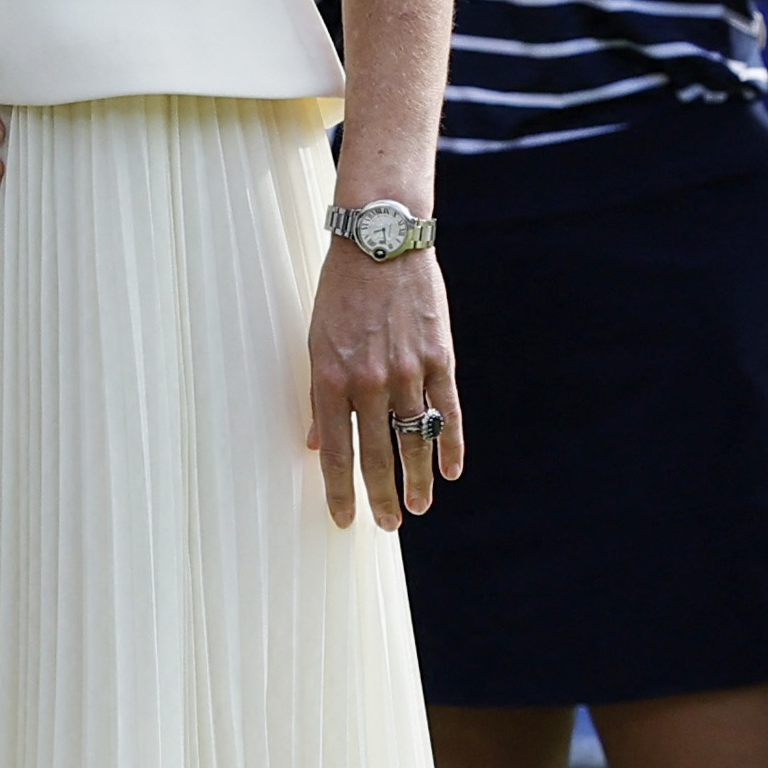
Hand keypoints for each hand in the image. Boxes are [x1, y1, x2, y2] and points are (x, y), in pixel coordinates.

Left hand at [307, 243, 463, 533]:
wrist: (381, 243)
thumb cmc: (341, 294)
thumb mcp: (316, 343)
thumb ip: (321, 396)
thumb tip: (318, 444)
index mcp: (330, 379)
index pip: (336, 453)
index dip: (341, 492)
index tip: (345, 520)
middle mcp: (368, 382)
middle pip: (377, 456)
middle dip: (382, 497)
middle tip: (388, 524)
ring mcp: (406, 371)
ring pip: (415, 440)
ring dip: (419, 480)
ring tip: (419, 506)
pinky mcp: (438, 358)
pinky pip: (447, 412)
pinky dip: (451, 444)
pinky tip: (451, 470)